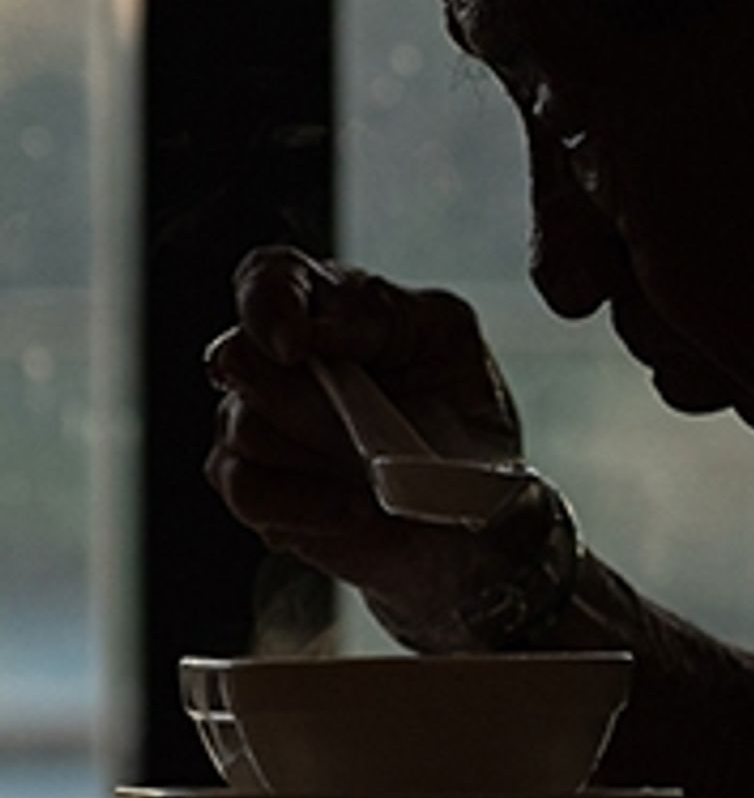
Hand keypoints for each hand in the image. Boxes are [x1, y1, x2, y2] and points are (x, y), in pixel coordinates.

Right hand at [205, 247, 531, 642]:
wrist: (471, 519)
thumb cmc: (462, 415)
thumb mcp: (448, 338)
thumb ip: (383, 313)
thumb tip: (320, 332)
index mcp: (324, 305)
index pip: (268, 278)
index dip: (271, 306)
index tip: (297, 345)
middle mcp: (277, 361)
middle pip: (238, 357)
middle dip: (298, 393)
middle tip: (358, 422)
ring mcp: (258, 425)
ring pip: (246, 427)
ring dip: (321, 452)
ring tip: (381, 474)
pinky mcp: (259, 488)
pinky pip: (249, 490)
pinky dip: (305, 504)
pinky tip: (356, 509)